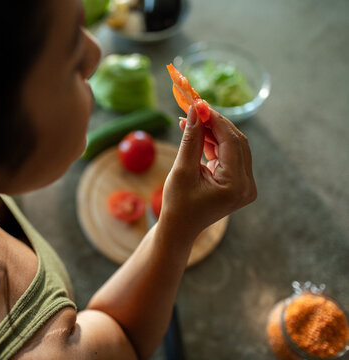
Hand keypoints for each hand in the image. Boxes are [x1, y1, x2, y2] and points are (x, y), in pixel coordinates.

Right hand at [160, 106, 256, 237]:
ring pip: (232, 146)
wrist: (179, 229)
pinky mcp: (237, 183)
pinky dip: (212, 144)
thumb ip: (191, 139)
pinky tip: (196, 133)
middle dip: (215, 123)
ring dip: (212, 132)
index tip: (198, 104)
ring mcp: (244, 185)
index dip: (215, 119)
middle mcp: (247, 185)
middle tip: (194, 109)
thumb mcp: (182, 171)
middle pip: (236, 142)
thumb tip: (194, 111)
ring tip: (190, 121)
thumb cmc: (177, 205)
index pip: (231, 141)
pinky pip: (228, 156)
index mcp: (236, 185)